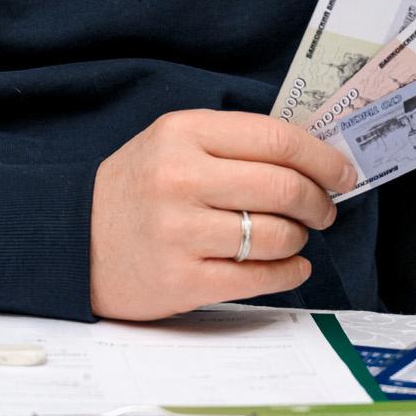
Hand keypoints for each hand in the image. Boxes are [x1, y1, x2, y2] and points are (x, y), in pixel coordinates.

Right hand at [90, 108, 354, 321]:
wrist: (72, 241)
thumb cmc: (136, 190)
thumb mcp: (171, 143)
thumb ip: (232, 143)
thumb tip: (312, 157)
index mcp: (182, 134)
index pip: (276, 140)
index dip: (323, 158)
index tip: (342, 172)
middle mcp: (179, 180)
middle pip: (283, 188)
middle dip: (318, 201)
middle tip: (323, 209)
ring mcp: (179, 234)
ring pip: (276, 236)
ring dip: (299, 238)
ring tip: (292, 236)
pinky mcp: (181, 281)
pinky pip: (258, 278)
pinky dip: (288, 271)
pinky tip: (291, 265)